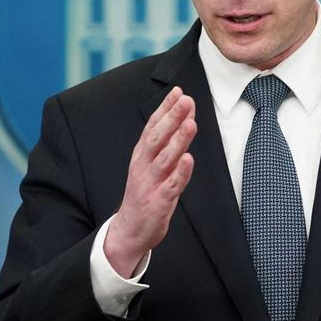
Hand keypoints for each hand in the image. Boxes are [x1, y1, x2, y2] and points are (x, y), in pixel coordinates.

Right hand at [103, 86, 196, 276]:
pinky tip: (189, 160)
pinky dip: (180, 173)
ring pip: (165, 159)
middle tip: (186, 100)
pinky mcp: (158, 202)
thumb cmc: (145, 191)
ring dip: (178, 141)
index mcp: (141, 154)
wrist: (129, 230)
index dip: (165, 108)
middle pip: (157, 138)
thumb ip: (165, 142)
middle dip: (172, 118)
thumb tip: (183, 116)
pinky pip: (171, 186)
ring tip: (191, 124)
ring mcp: (150, 184)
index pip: (153, 126)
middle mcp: (143, 165)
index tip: (178, 91)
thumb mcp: (150, 163)